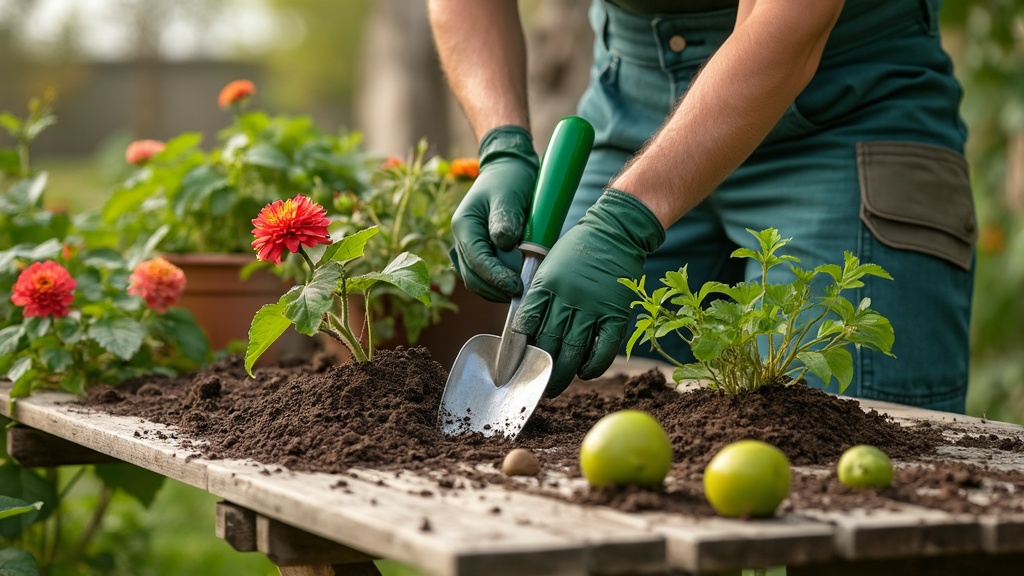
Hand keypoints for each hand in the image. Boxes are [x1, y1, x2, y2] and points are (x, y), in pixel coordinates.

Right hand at [450, 126, 538, 301]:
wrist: (508, 169)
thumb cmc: (509, 178)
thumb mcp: (509, 194)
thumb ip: (505, 218)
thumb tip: (504, 244)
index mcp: (464, 225)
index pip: (476, 261)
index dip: (495, 278)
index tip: (516, 286)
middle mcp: (461, 238)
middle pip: (472, 276)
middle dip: (495, 289)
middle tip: (521, 293)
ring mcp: (469, 246)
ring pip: (476, 279)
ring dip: (496, 289)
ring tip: (520, 290)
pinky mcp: (480, 250)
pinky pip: (484, 274)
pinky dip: (497, 283)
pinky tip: (514, 282)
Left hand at [512, 189, 665, 395]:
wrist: (615, 231)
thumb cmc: (577, 250)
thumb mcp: (548, 266)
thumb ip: (538, 296)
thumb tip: (525, 331)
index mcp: (546, 285)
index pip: (525, 324)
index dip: (517, 349)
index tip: (512, 367)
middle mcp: (567, 297)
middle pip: (548, 343)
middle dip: (538, 369)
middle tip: (532, 384)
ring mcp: (593, 306)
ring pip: (573, 350)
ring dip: (562, 373)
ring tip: (554, 387)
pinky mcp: (616, 313)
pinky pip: (604, 347)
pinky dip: (594, 365)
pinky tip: (585, 373)